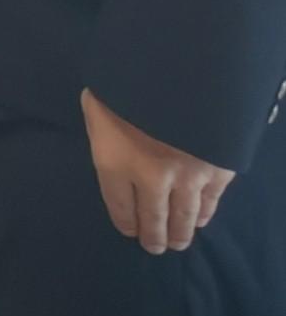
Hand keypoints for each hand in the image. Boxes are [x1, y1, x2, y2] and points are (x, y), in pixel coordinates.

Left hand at [81, 90, 235, 254]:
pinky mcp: (216, 170)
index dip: (125, 222)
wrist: (176, 67)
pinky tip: (201, 220)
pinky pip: (210, 201)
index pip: (119, 206)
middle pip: (153, 218)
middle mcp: (151, 177)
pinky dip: (205, 213)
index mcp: (115, 161)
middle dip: (153, 236)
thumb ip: (103, 126)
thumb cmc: (127, 80)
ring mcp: (187, 176)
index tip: (129, 231)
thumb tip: (108, 135)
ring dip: (181, 232)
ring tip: (178, 242)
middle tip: (154, 248)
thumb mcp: (99, 101)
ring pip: (184, 216)